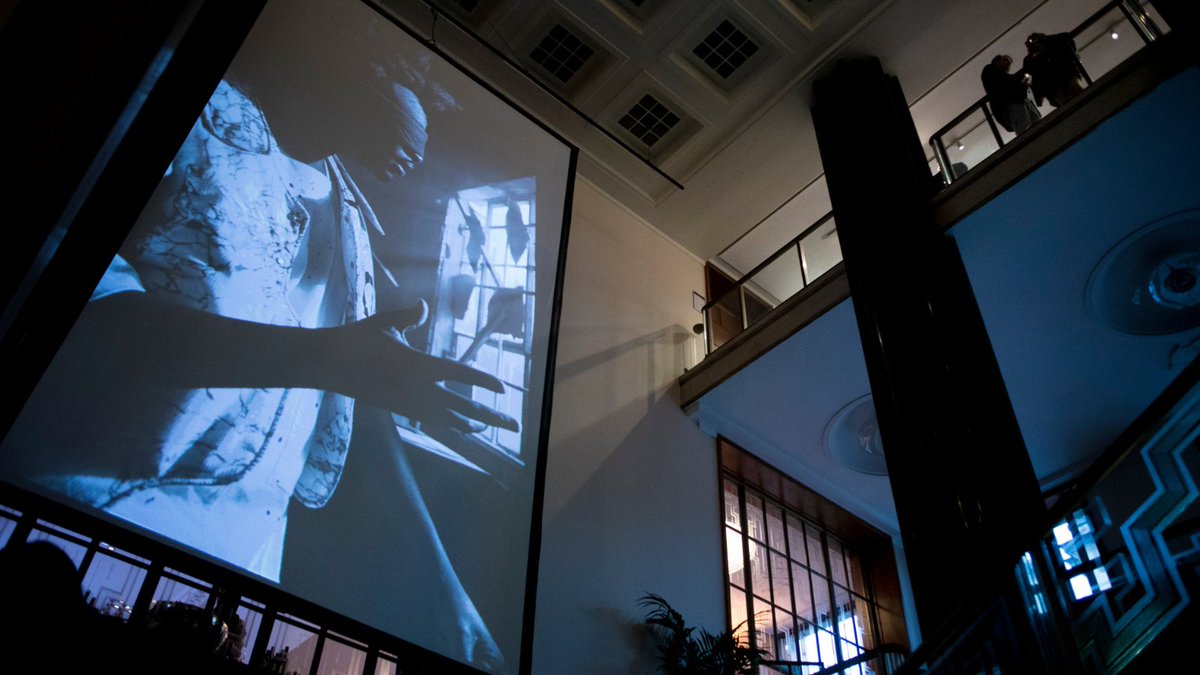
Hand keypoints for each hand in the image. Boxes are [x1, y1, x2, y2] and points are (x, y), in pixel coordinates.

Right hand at [321, 301, 518, 432]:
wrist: (326, 365)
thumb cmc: (356, 339)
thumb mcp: (385, 323)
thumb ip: (409, 317)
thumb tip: (424, 307)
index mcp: (419, 366)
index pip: (460, 375)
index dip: (483, 382)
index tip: (503, 389)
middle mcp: (418, 390)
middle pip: (463, 409)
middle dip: (491, 418)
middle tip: (515, 428)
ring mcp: (408, 404)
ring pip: (448, 421)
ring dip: (470, 425)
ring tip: (488, 428)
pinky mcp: (397, 411)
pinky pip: (430, 422)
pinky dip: (447, 425)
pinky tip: (455, 426)